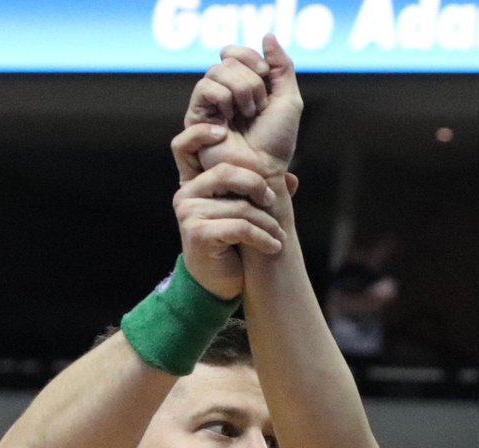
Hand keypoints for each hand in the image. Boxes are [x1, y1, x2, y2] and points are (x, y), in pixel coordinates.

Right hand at [170, 124, 283, 298]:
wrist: (218, 285)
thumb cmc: (232, 248)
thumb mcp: (243, 215)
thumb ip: (261, 195)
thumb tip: (293, 179)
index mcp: (193, 184)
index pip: (184, 146)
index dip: (200, 134)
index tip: (223, 132)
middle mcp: (186, 196)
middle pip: (225, 172)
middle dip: (257, 185)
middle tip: (273, 201)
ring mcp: (189, 215)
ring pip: (240, 206)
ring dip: (267, 223)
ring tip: (279, 236)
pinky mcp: (199, 234)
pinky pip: (240, 227)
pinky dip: (263, 238)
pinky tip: (273, 246)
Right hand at [185, 34, 301, 179]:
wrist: (264, 171)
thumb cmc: (277, 144)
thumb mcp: (289, 101)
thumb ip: (282, 67)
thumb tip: (267, 36)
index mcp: (242, 87)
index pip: (235, 52)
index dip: (250, 56)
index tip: (266, 74)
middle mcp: (223, 93)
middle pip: (227, 59)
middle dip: (250, 81)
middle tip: (258, 108)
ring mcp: (209, 105)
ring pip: (216, 72)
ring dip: (240, 91)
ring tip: (247, 115)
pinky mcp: (196, 118)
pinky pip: (205, 89)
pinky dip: (224, 99)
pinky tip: (230, 121)